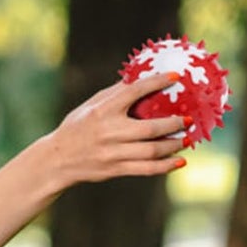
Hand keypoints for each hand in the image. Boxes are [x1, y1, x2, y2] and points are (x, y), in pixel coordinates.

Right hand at [44, 71, 188, 186]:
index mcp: (103, 110)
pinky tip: (179, 162)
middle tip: (189, 119)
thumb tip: (140, 77)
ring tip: (187, 139)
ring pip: (151, 151)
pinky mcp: (116, 170)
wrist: (58, 159)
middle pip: (149, 128)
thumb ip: (114, 93)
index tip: (175, 78)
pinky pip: (146, 170)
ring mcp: (113, 153)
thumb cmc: (77, 127)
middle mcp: (109, 132)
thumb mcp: (91, 105)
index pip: (134, 92)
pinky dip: (165, 166)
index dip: (156, 83)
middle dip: (173, 124)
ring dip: (173, 145)